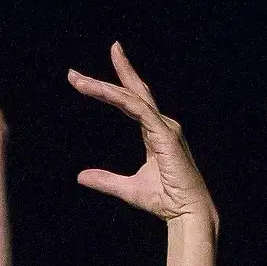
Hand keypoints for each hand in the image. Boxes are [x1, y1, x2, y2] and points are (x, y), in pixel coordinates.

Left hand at [69, 46, 208, 225]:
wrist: (187, 213)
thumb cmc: (165, 201)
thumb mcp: (127, 189)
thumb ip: (105, 180)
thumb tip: (81, 176)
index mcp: (155, 133)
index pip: (133, 102)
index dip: (115, 86)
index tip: (92, 76)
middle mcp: (162, 125)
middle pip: (136, 91)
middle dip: (121, 69)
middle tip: (105, 51)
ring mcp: (165, 127)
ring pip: (131, 98)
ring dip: (104, 86)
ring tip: (79, 79)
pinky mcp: (165, 134)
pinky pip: (138, 110)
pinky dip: (118, 98)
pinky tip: (99, 91)